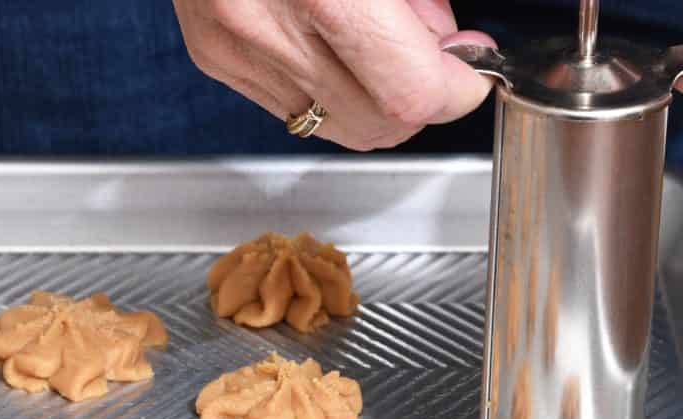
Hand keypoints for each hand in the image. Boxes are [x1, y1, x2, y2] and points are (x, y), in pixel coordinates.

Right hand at [172, 0, 495, 149]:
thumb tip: (445, 43)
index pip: (409, 93)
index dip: (455, 89)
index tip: (470, 68)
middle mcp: (268, 28)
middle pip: (376, 125)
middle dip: (418, 99)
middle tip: (430, 54)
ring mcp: (234, 48)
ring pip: (333, 127)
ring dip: (373, 100)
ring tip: (377, 42)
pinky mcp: (212, 53)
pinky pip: (289, 104)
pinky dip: (326, 88)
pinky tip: (331, 41)